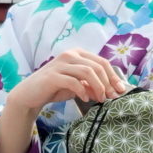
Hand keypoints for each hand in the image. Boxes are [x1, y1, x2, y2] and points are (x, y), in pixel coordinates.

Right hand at [9, 48, 125, 116]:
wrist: (31, 94)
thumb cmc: (56, 88)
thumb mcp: (78, 85)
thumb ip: (92, 85)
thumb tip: (112, 92)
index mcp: (78, 53)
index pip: (102, 62)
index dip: (114, 77)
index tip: (121, 90)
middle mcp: (70, 55)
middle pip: (97, 66)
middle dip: (108, 83)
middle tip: (111, 98)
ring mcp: (61, 64)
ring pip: (88, 72)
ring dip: (98, 87)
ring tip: (100, 99)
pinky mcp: (53, 76)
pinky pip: (74, 82)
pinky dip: (83, 91)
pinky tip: (85, 99)